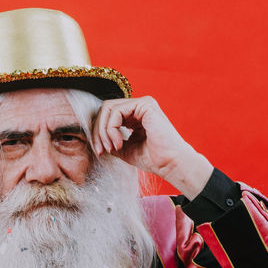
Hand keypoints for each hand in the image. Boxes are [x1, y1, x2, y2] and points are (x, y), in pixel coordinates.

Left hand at [90, 96, 213, 199]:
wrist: (171, 164)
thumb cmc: (153, 160)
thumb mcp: (125, 149)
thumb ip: (111, 140)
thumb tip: (96, 138)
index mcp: (136, 115)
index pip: (108, 115)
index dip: (99, 133)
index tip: (101, 152)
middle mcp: (139, 106)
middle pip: (105, 110)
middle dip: (98, 131)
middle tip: (102, 150)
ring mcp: (142, 103)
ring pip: (108, 109)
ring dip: (104, 132)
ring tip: (111, 148)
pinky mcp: (144, 104)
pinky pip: (116, 112)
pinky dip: (111, 129)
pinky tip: (119, 144)